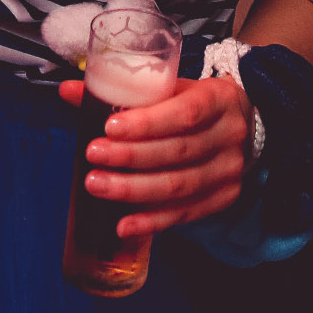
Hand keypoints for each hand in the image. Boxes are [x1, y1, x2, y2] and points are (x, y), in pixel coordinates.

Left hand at [56, 75, 252, 236]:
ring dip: (134, 189)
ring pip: (179, 185)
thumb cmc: (196, 103)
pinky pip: (185, 213)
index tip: (109, 127)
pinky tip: (123, 224)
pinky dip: (152, 221)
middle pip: (178, 151)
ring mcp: (229, 171)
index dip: (147, 123)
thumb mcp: (170, 88)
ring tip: (97, 185)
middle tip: (93, 155)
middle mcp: (229, 136)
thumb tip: (68, 90)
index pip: (185, 113)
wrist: (244, 124)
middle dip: (131, 157)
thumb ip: (123, 91)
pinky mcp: (223, 198)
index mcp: (219, 99)